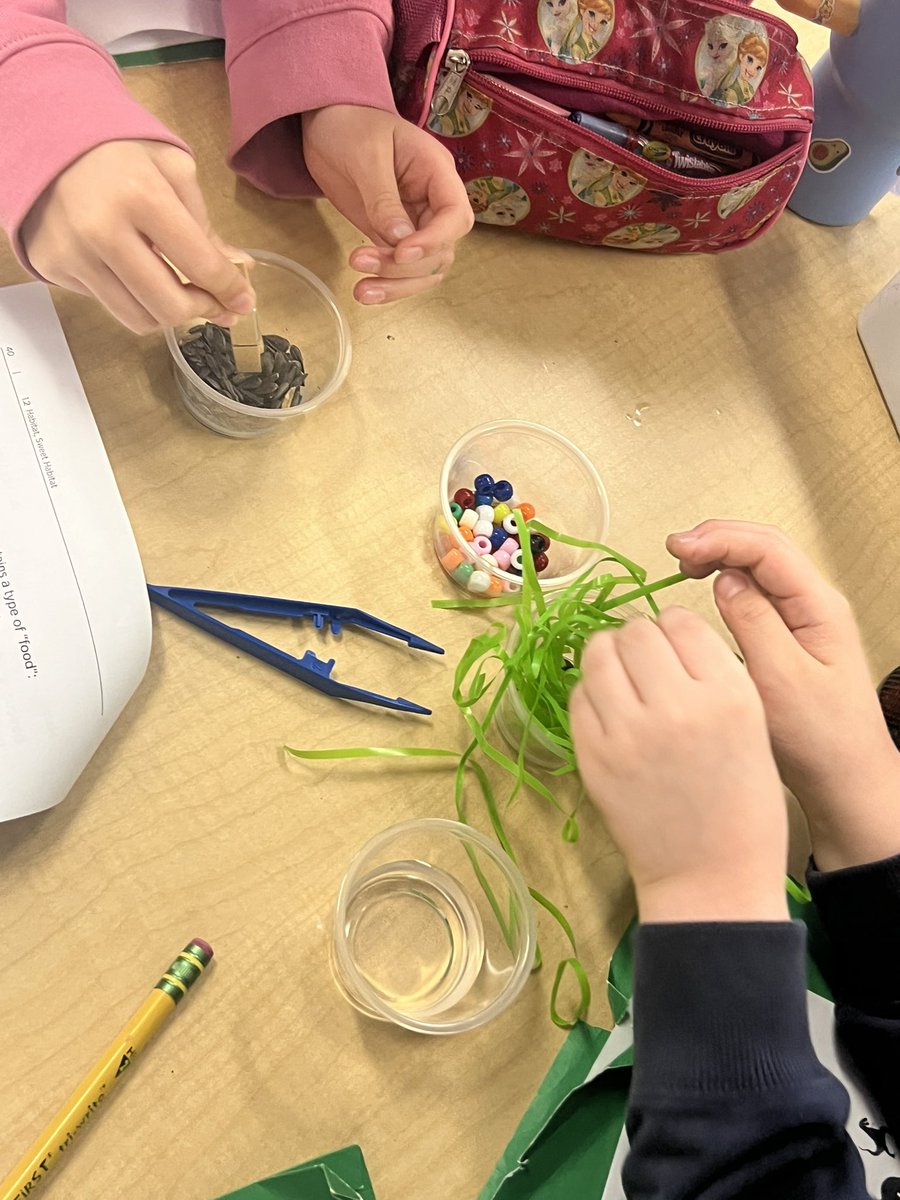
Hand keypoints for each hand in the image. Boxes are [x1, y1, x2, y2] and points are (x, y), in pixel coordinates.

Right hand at [21, 141, 254, 333]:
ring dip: (169, 314)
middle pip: (169, 306)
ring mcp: (74, 253)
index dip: (230, 291)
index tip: (244, 302)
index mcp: (141, 196)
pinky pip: (109, 305)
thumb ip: (205, 224)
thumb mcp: (171, 169)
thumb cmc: (118, 152)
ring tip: (183, 296)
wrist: (44, 139)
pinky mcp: (54, 267)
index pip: (200, 265)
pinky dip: (134, 301)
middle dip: (202, 310)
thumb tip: (239, 269)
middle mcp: (103, 230)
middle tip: (215, 303)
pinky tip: (141, 279)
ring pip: (139, 318)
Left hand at [301, 106, 472, 303]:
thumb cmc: (351, 125)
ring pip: (424, 269)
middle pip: (441, 250)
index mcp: (437, 173)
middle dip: (406, 267)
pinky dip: (386, 285)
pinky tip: (363, 291)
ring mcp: (415, 223)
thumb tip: (399, 239)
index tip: (402, 252)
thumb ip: (383, 199)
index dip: (434, 240)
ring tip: (361, 291)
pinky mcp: (392, 237)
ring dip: (396, 285)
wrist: (327, 123)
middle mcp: (433, 203)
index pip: (455, 216)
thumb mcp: (366, 155)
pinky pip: (401, 270)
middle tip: (363, 263)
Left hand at [570, 609, 788, 922]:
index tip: (677, 650)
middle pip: (635, 632)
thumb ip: (714, 674)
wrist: (710, 877)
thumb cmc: (742, 804)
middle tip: (647, 667)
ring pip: (598, 654)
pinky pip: (579, 695)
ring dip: (610, 659)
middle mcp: (677, 706)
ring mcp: (627, 732)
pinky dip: (592, 694)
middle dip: (640, 641)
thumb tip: (666, 631)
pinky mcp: (592, 756)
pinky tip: (612, 713)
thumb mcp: (754, 726)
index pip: (681, 622)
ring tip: (625, 682)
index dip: (676, 632)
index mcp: (728, 696)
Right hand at [667, 520, 899, 871]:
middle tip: (674, 548)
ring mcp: (802, 618)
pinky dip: (725, 579)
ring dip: (720, 555)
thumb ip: (754, 623)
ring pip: (759, 566)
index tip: (679, 549)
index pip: (768, 548)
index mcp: (819, 607)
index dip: (720, 540)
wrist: (844, 776)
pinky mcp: (787, 634)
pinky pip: (756, 591)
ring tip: (684, 562)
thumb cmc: (820, 737)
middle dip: (716, 539)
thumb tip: (725, 580)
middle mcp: (814, 604)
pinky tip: (703, 587)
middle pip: (764, 547)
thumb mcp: (781, 680)